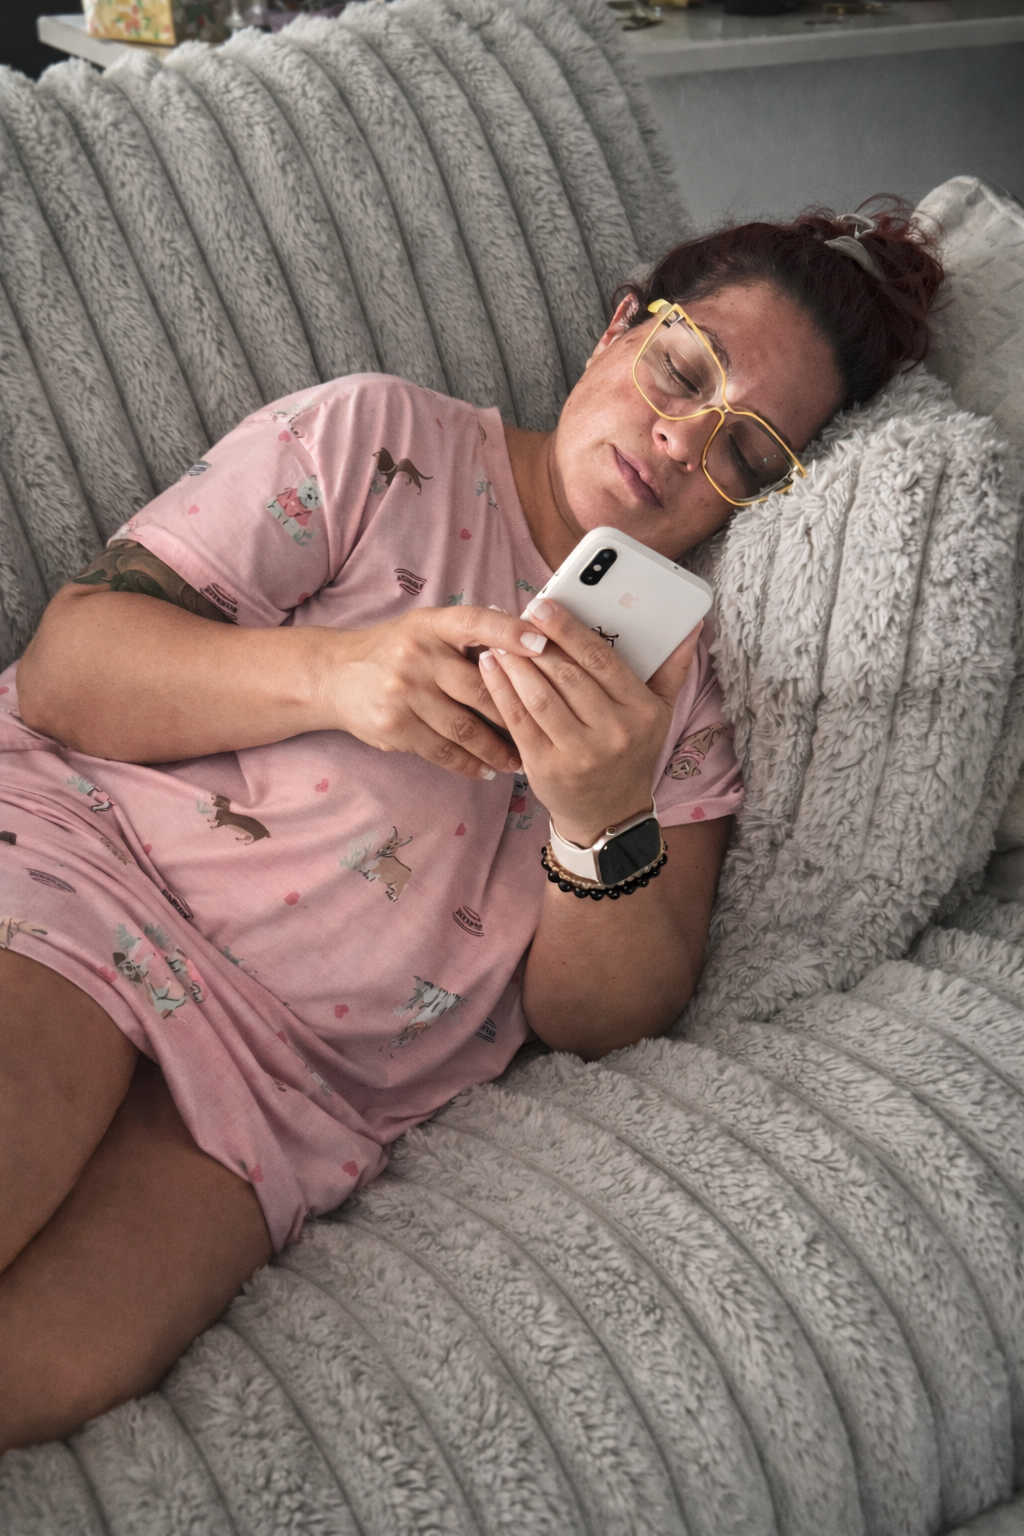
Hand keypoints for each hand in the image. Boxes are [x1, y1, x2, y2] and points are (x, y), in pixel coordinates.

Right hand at [317, 606, 548, 779]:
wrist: (335, 676)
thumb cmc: (395, 651)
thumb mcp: (425, 629)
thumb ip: (467, 637)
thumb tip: (529, 647)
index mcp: (430, 625)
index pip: (476, 622)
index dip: (510, 632)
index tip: (544, 645)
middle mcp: (416, 655)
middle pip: (480, 688)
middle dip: (516, 712)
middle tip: (545, 728)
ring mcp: (403, 693)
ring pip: (465, 728)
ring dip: (497, 749)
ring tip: (520, 760)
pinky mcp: (394, 727)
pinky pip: (443, 751)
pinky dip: (469, 764)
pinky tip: (487, 769)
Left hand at [478, 599, 701, 842]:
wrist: (610, 814)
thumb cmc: (631, 753)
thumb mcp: (659, 714)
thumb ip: (672, 669)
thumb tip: (692, 626)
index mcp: (641, 712)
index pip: (602, 660)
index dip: (569, 630)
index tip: (542, 606)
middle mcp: (614, 733)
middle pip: (567, 675)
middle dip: (536, 644)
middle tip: (514, 618)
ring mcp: (579, 754)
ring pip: (540, 696)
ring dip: (515, 664)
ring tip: (499, 640)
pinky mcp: (547, 768)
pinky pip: (519, 720)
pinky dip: (501, 690)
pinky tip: (491, 668)